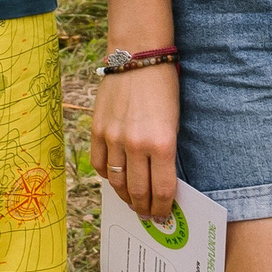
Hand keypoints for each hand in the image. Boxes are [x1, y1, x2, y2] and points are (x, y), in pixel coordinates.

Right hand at [91, 61, 179, 222]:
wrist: (138, 56)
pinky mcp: (97, 130)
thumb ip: (166, 152)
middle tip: (148, 215)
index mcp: (162, 143)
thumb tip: (161, 182)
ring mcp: (114, 138)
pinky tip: (114, 179)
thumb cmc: (164, 86)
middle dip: (144, 208)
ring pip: (116, 182)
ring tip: (132, 202)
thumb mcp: (174, 121)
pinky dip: (106, 176)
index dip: (163, 207)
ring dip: (125, 197)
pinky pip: (99, 165)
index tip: (164, 215)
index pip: (162, 189)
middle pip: (138, 191)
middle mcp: (136, 144)